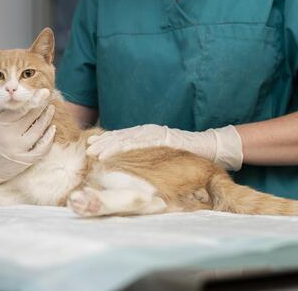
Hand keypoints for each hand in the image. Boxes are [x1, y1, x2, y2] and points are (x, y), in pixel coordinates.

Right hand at [0, 89, 56, 184]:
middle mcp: (9, 136)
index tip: (43, 92)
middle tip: (49, 96)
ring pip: (38, 130)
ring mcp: (18, 149)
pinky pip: (42, 148)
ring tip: (51, 109)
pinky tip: (52, 128)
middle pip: (31, 117)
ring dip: (47, 118)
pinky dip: (49, 137)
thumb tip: (15, 96)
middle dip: (41, 105)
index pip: (20, 109)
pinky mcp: (25, 160)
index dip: (33, 100)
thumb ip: (1, 111)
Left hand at [86, 124, 242, 170]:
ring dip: (112, 145)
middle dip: (104, 142)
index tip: (90, 146)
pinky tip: (120, 149)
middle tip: (88, 149)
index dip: (105, 141)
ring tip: (98, 152)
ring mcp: (157, 133)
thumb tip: (131, 166)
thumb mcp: (161, 155)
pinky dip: (132, 145)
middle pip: (121, 136)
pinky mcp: (166, 137)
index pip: (121, 137)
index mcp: (146, 135)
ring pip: (130, 138)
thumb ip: (146, 156)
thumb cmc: (184, 153)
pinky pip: (145, 142)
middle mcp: (149, 131)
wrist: (209, 147)